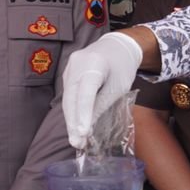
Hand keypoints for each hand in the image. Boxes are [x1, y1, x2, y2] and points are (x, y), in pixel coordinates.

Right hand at [61, 32, 143, 149]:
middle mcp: (77, 64)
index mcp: (94, 63)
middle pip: (72, 98)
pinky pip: (68, 95)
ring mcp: (69, 68)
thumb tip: (87, 128)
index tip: (83, 132)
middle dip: (73, 123)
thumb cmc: (122, 67)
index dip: (83, 113)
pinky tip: (75, 126)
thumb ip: (102, 104)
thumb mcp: (118, 87)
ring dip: (71, 120)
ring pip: (67, 99)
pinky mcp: (67, 74)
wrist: (116, 46)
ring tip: (76, 140)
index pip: (85, 92)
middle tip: (77, 143)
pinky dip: (72, 111)